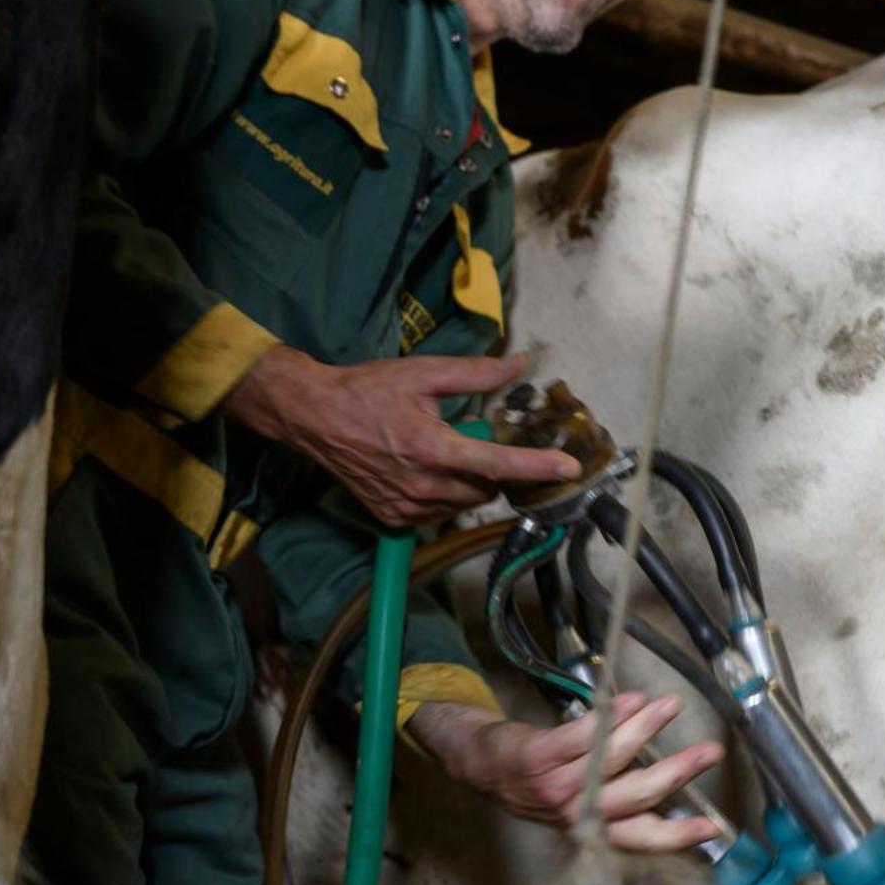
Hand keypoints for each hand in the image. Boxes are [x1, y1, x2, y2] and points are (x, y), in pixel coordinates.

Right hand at [222, 347, 579, 526]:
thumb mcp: (423, 373)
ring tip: (442, 450)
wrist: (314, 418)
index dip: (537, 467)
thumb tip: (519, 365)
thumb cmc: (367, 391)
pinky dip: (444, 494)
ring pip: (463, 503)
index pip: (498, 463)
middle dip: (492, 465)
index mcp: (433, 448)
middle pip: (485, 487)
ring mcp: (407, 508)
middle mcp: (423, 485)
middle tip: (471, 437)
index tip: (569, 469)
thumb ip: (475, 374)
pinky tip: (423, 469)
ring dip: (469, 481)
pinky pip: (438, 514)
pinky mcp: (394, 519)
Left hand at [407, 692, 725, 852]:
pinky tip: (631, 699)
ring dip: (646, 728)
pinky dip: (611, 715)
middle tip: (709, 751)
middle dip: (678, 771)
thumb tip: (670, 789)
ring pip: (613, 758)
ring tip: (671, 705)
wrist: (482, 767)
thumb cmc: (540, 785)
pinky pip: (582, 734)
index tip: (711, 826)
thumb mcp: (580, 806)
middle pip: (637, 794)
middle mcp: (578, 814)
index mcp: (593, 828)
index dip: (678, 836)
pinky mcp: (539, 757)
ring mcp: (557, 786)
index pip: (642, 838)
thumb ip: (619, 802)